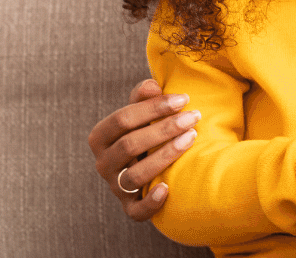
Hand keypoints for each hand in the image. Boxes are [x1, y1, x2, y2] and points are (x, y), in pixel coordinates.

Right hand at [88, 79, 200, 220]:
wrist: (148, 164)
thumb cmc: (146, 132)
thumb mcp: (142, 113)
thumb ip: (144, 97)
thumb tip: (152, 85)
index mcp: (101, 137)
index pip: (122, 119)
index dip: (153, 108)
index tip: (184, 99)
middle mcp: (103, 163)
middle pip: (130, 145)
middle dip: (165, 129)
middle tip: (194, 117)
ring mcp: (116, 187)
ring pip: (135, 175)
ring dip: (165, 156)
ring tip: (191, 138)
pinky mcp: (130, 207)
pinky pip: (136, 211)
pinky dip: (151, 202)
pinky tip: (168, 187)